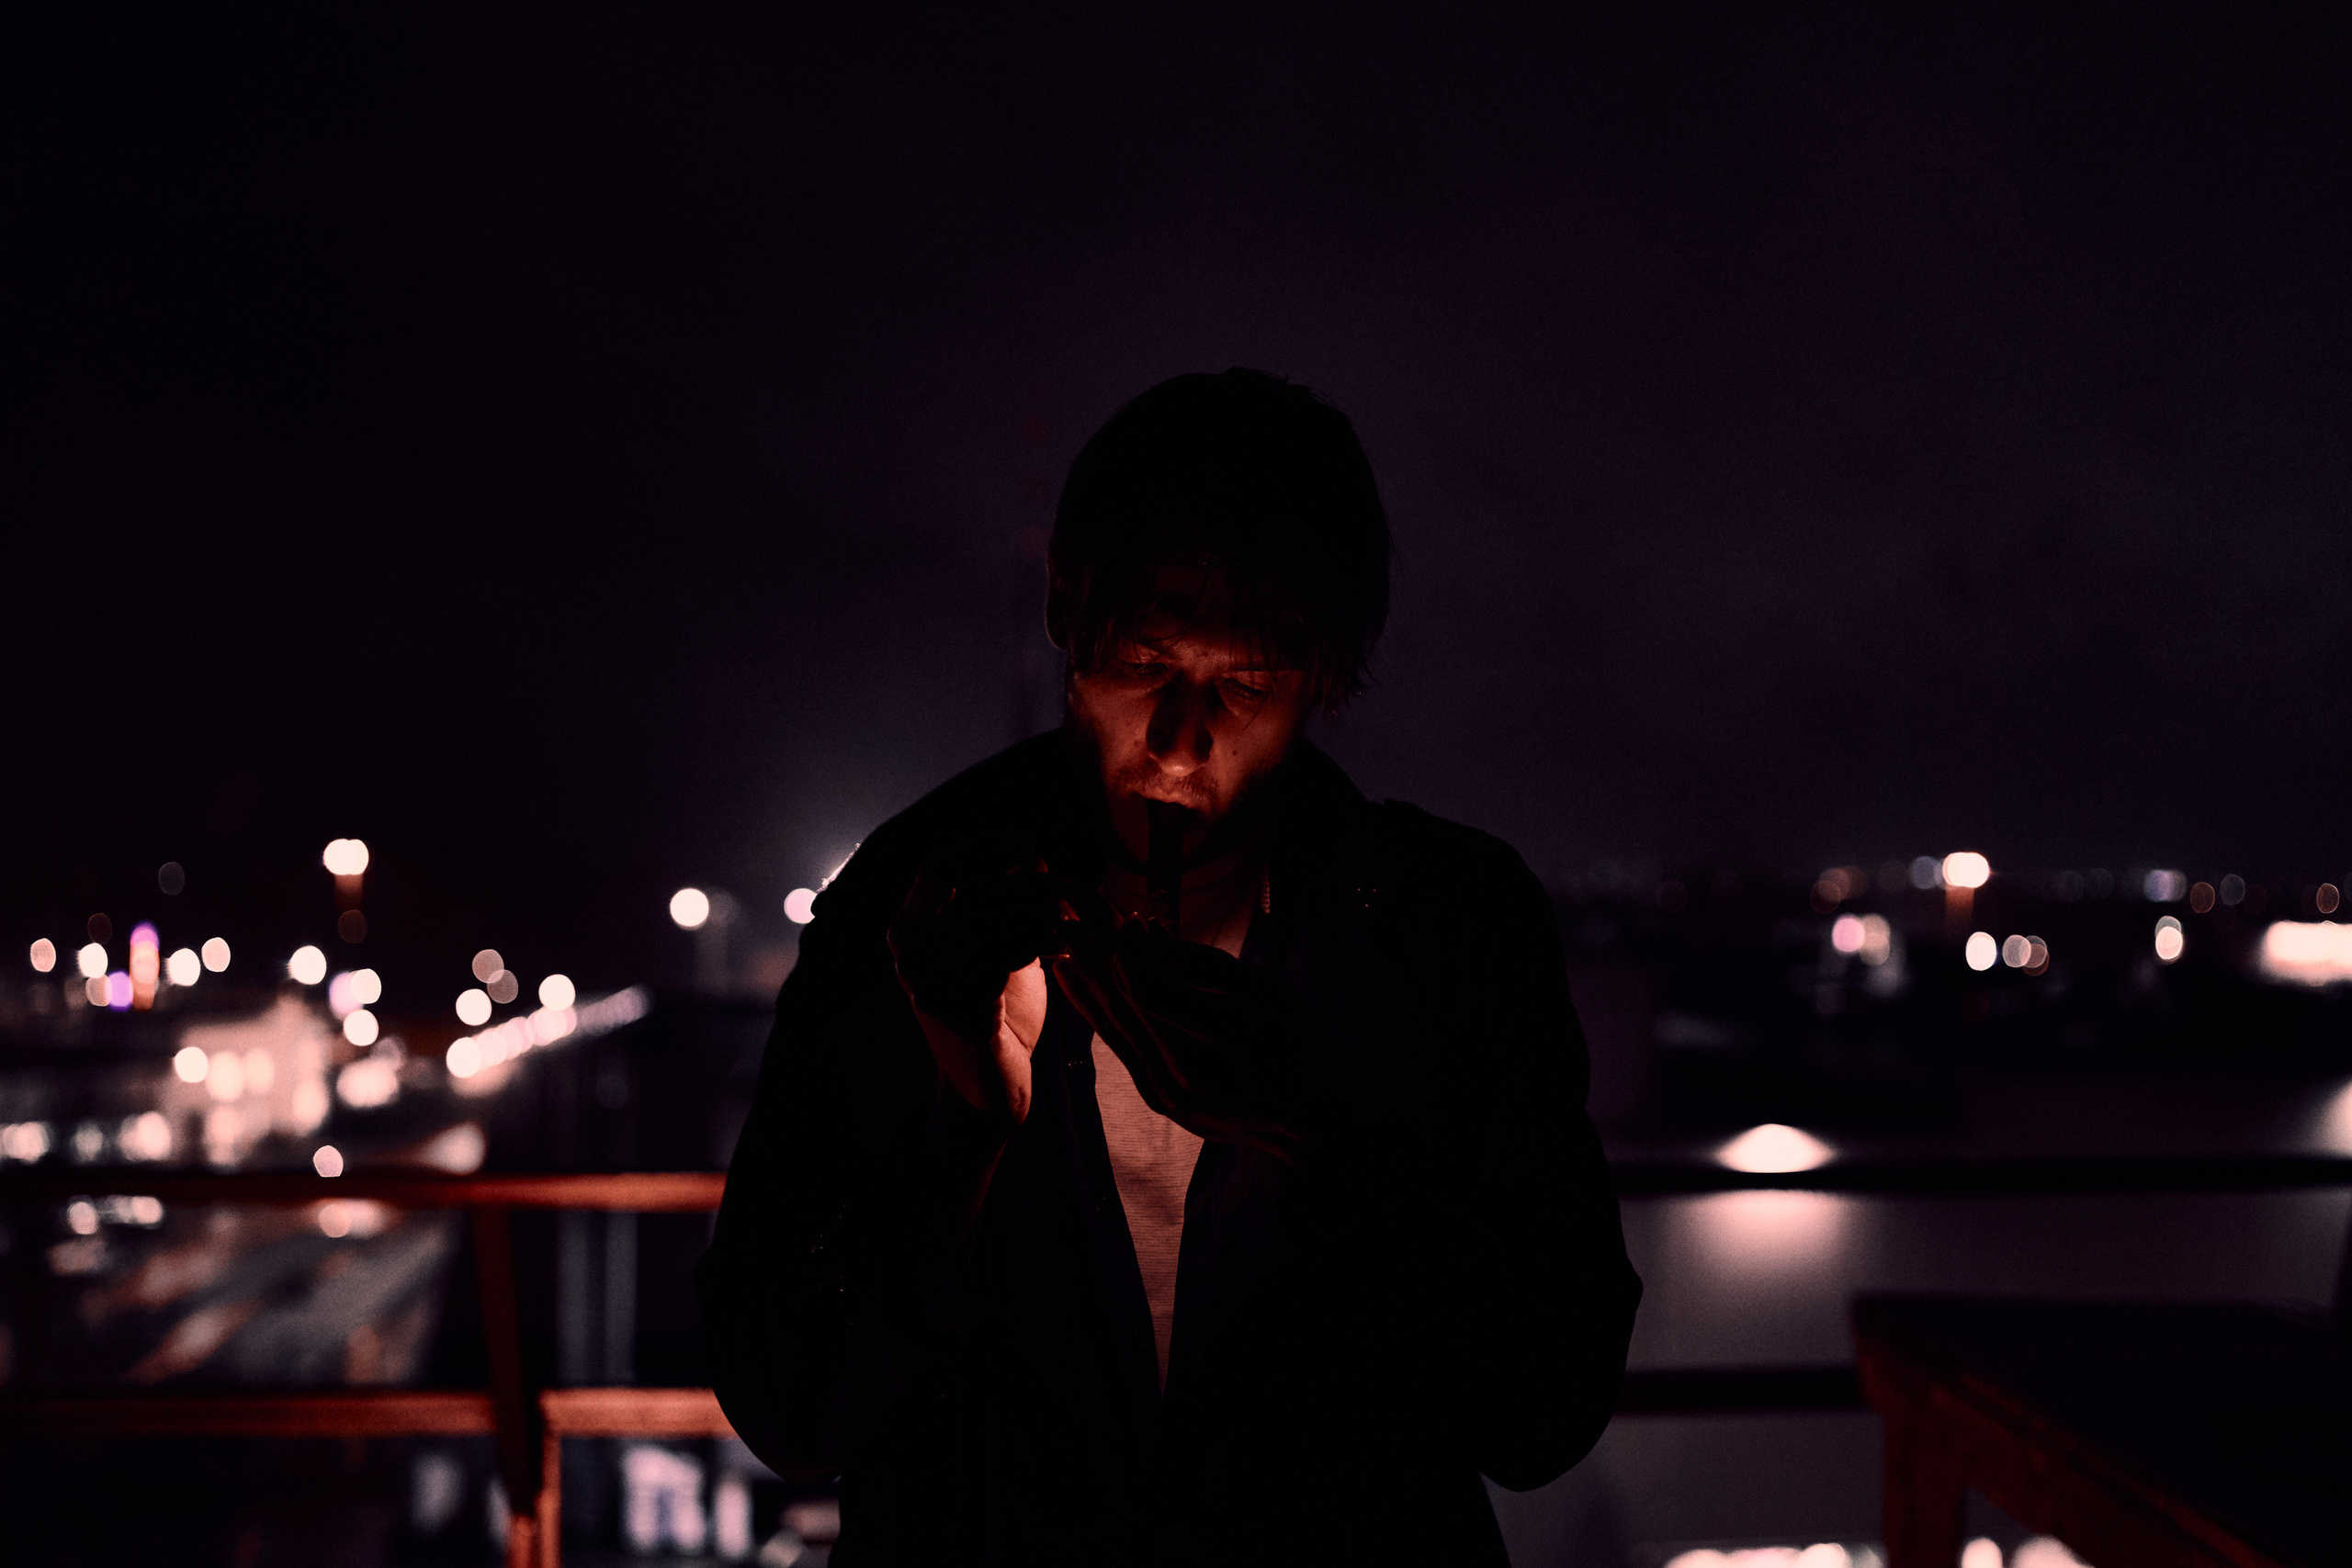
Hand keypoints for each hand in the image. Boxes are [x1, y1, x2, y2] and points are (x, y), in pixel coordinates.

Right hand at [887, 837, 1073, 1122]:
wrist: (990, 1089)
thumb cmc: (995, 1012)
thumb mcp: (991, 949)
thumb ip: (998, 907)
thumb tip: (1030, 856)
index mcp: (906, 936)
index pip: (935, 869)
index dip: (981, 848)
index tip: (1028, 845)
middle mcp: (908, 959)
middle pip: (972, 890)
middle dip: (1024, 883)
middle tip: (1058, 890)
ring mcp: (929, 987)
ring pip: (992, 919)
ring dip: (1039, 913)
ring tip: (1065, 924)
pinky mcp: (962, 1011)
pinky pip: (1009, 955)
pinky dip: (1042, 943)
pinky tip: (1064, 949)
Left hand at [1051, 912, 1316, 1163]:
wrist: (1309, 1126)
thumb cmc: (1302, 1048)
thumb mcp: (1276, 992)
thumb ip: (1212, 965)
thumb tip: (1154, 938)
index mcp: (1226, 1036)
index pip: (1153, 987)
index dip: (1132, 949)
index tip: (1128, 916)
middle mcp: (1189, 1070)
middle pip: (1125, 1003)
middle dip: (1094, 953)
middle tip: (1067, 913)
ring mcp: (1170, 1092)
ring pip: (1115, 1025)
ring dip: (1087, 978)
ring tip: (1061, 939)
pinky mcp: (1160, 1101)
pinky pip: (1119, 1046)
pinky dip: (1095, 1009)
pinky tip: (1074, 981)